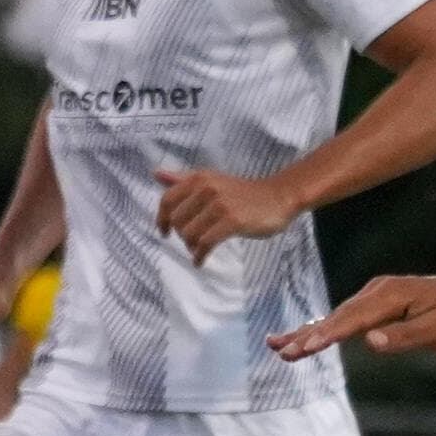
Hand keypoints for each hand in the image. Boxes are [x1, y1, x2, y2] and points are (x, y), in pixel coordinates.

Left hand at [155, 165, 302, 261]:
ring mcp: (220, 205)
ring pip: (190, 234)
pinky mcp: (233, 221)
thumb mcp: (212, 180)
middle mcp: (207, 188)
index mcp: (199, 179)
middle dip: (182, 235)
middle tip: (191, 242)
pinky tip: (200, 261)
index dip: (162, 219)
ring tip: (198, 250)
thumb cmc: (244, 192)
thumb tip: (156, 174)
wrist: (279, 197)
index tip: (164, 232)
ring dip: (191, 247)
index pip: (168, 200)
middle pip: (178, 220)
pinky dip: (199, 256)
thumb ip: (183, 179)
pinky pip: (205, 243)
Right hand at [273, 271, 435, 363]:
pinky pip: (344, 319)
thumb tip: (371, 342)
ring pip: (336, 318)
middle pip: (337, 317)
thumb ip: (407, 336)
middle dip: (308, 335)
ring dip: (308, 333)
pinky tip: (302, 338)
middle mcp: (377, 293)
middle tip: (280, 351)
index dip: (328, 335)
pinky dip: (321, 329)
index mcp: (390, 297)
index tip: (305, 347)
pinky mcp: (374, 306)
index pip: (353, 320)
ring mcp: (374, 297)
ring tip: (278, 347)